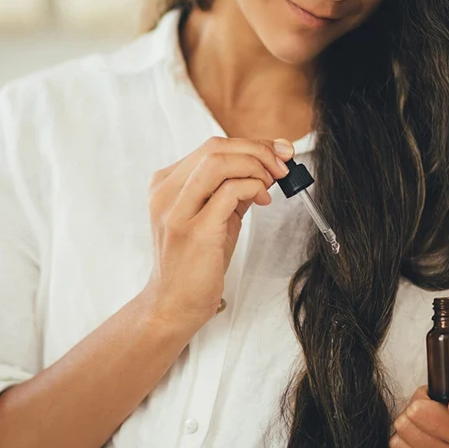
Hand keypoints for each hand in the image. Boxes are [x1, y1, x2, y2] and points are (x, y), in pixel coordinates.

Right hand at [143, 136, 293, 327]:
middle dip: (257, 150)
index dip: (251, 144)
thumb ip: (233, 190)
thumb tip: (267, 165)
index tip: (279, 151)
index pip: (211, 147)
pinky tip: (263, 198)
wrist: (173, 304)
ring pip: (219, 161)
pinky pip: (229, 191)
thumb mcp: (214, 217)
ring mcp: (177, 210)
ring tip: (273, 181)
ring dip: (256, 165)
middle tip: (283, 165)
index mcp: (166, 184)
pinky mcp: (195, 230)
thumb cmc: (193, 263)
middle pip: (215, 148)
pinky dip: (253, 186)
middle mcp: (165, 192)